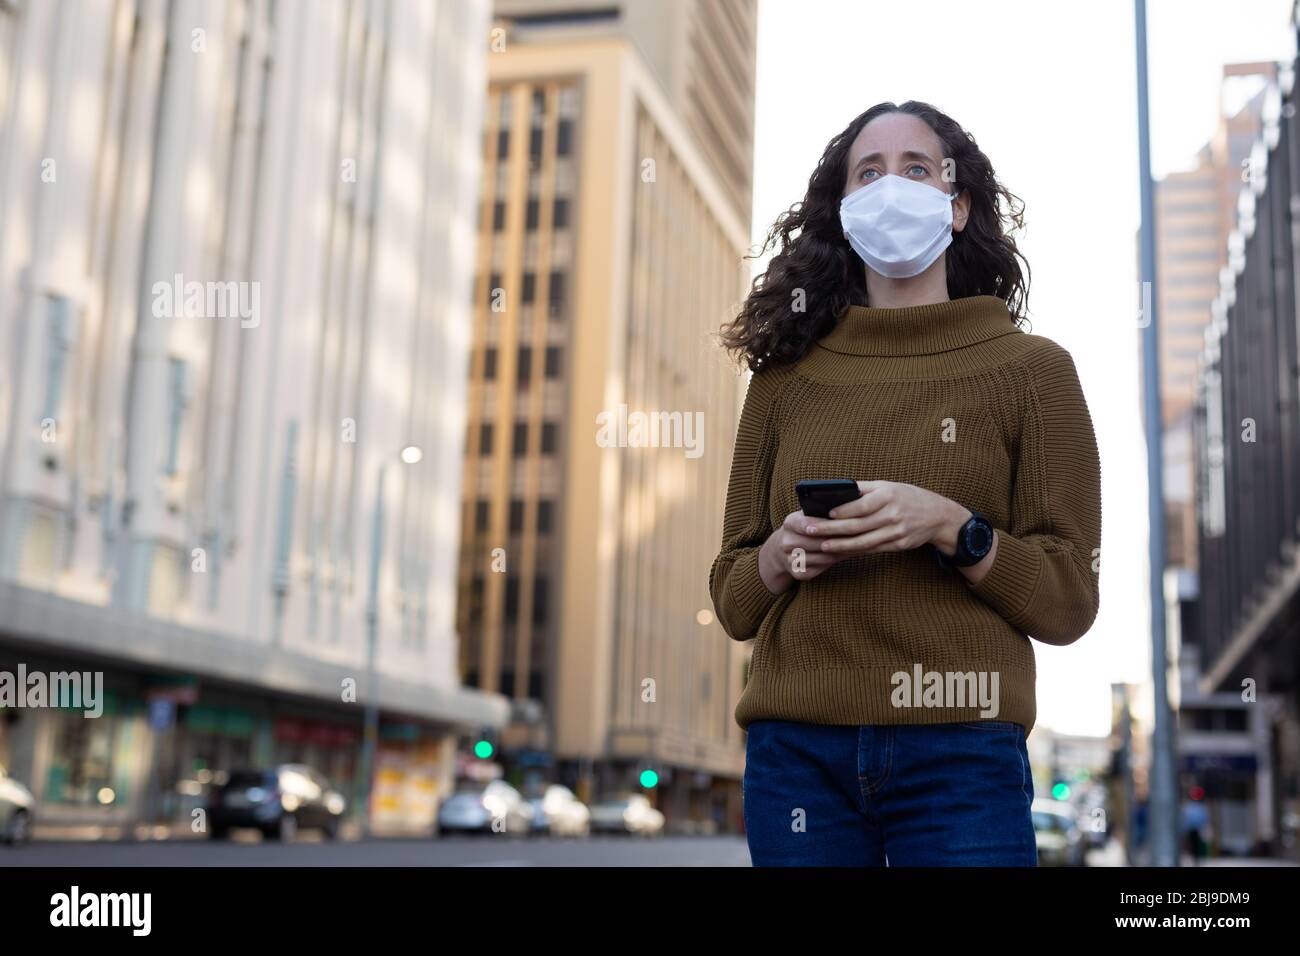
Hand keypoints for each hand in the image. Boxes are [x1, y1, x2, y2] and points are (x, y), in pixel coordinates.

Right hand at [758, 509, 848, 592]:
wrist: (782, 550)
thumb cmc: (804, 528)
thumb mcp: (807, 516)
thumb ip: (821, 512)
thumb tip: (848, 508)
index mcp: (790, 523)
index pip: (808, 524)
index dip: (826, 525)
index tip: (845, 523)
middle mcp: (786, 542)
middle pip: (818, 542)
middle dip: (839, 539)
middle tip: (860, 536)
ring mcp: (790, 559)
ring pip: (822, 557)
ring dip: (840, 552)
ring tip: (857, 546)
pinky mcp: (797, 573)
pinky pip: (821, 568)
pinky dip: (834, 562)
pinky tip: (845, 555)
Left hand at [803, 481, 970, 557]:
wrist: (938, 516)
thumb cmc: (907, 497)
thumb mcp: (889, 486)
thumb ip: (864, 489)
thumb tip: (835, 492)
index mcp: (889, 495)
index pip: (862, 505)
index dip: (843, 511)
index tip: (826, 514)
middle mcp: (893, 514)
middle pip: (858, 525)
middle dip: (832, 529)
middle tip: (811, 530)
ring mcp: (896, 532)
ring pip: (864, 541)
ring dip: (841, 545)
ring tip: (822, 546)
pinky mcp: (898, 545)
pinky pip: (873, 549)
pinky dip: (855, 551)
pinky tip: (840, 551)